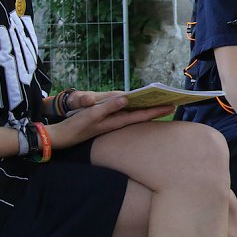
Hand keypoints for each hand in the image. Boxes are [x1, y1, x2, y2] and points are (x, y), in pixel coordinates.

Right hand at [46, 96, 176, 149]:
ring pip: (134, 114)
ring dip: (147, 108)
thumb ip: (108, 107)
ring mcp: (112, 122)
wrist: (62, 137)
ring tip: (161, 102)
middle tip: (173, 103)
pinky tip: (138, 105)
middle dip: (156, 109)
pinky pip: (125, 114)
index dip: (157, 111)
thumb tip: (125, 99)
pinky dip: (134, 108)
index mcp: (117, 121)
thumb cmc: (76, 126)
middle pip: (141, 115)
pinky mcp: (106, 120)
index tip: (172, 106)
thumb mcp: (91, 116)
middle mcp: (118, 122)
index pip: (142, 115)